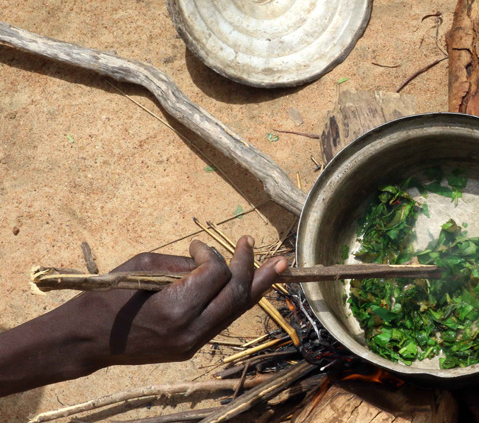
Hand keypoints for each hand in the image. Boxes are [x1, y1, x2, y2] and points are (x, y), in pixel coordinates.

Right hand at [77, 237, 286, 365]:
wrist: (87, 340)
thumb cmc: (109, 297)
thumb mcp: (143, 267)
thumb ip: (182, 263)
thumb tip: (209, 258)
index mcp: (176, 308)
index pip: (215, 273)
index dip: (210, 254)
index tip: (196, 247)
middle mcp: (191, 330)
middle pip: (236, 294)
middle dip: (251, 267)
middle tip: (254, 243)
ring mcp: (193, 343)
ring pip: (235, 311)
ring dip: (255, 285)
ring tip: (277, 266)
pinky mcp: (191, 348)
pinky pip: (221, 320)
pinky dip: (234, 300)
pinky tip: (249, 285)